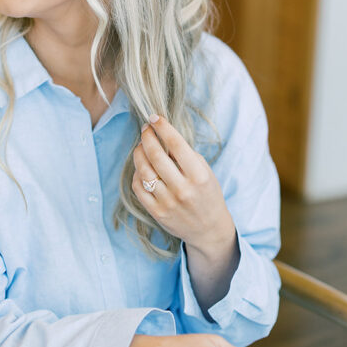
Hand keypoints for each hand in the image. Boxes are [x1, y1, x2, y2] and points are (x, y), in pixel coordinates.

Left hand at [132, 115, 234, 252]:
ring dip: (139, 153)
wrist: (209, 229)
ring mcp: (168, 202)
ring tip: (141, 146)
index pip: (176, 144)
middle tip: (145, 129)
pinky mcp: (157, 213)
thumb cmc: (208, 194)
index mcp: (199, 176)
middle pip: (156, 155)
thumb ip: (186, 156)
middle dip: (147, 137)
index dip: (162, 127)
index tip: (154, 118)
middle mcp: (183, 189)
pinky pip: (139, 188)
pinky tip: (141, 167)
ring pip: (144, 171)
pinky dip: (137, 174)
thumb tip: (162, 136)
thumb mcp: (206, 172)